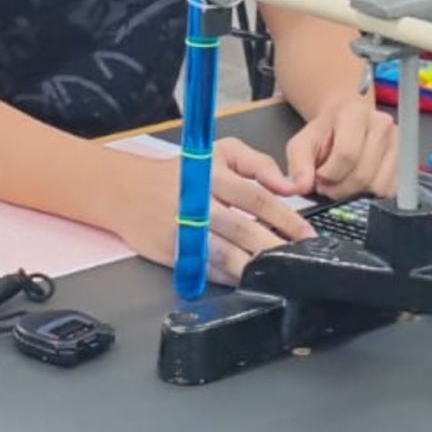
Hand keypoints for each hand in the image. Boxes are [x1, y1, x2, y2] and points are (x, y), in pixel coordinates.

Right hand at [119, 139, 314, 284]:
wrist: (124, 190)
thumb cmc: (179, 171)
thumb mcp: (221, 151)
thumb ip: (259, 164)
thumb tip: (289, 185)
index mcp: (213, 175)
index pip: (258, 199)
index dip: (286, 218)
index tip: (307, 235)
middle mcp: (197, 203)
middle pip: (244, 230)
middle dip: (275, 247)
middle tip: (300, 259)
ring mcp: (183, 231)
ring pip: (224, 254)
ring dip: (254, 266)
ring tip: (278, 274)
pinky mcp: (172, 253)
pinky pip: (205, 270)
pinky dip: (228, 277)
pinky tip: (248, 280)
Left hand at [283, 90, 400, 202]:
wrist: (345, 124)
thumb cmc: (325, 134)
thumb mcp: (301, 144)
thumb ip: (298, 164)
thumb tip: (301, 186)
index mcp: (355, 113)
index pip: (347, 154)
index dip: (328, 175)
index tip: (318, 177)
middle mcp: (382, 124)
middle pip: (363, 174)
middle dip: (340, 189)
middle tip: (328, 184)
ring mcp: (398, 142)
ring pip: (378, 185)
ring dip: (356, 193)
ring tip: (344, 181)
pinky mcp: (406, 161)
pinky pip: (390, 190)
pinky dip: (372, 194)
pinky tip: (360, 183)